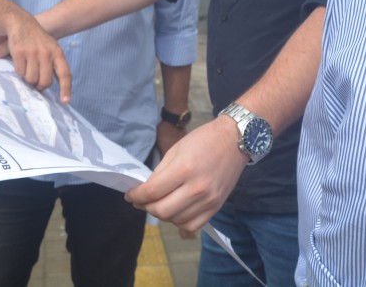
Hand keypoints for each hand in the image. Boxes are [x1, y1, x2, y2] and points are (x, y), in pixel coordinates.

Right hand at [0, 18, 71, 102]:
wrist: (21, 23)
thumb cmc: (37, 40)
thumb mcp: (50, 48)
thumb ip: (53, 65)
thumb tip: (52, 85)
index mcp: (57, 52)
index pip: (65, 74)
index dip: (65, 89)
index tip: (65, 101)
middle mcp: (47, 53)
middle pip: (45, 81)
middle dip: (39, 85)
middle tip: (35, 81)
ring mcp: (33, 52)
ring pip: (31, 79)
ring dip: (28, 77)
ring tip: (27, 67)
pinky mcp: (20, 52)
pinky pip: (20, 72)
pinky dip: (19, 70)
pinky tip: (19, 61)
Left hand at [125, 117, 246, 232]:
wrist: (235, 140)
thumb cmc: (204, 140)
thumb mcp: (176, 149)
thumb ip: (160, 173)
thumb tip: (146, 191)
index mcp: (184, 169)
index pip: (152, 192)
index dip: (136, 196)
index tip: (130, 195)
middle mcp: (197, 188)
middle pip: (162, 211)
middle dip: (146, 207)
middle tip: (141, 201)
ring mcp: (208, 200)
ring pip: (175, 220)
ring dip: (162, 214)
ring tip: (158, 204)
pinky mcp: (216, 206)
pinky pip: (192, 225)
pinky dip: (179, 222)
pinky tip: (175, 211)